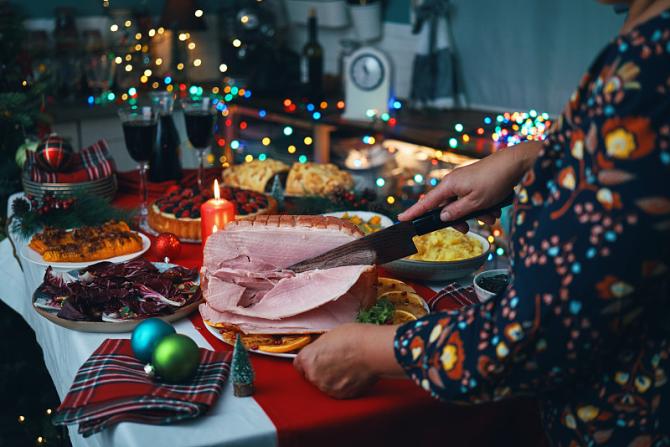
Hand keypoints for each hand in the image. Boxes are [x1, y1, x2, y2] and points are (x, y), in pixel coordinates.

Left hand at [294, 323, 400, 398]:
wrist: (372, 351)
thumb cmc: (354, 339)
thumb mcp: (329, 336)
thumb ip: (319, 348)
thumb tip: (321, 352)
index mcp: (307, 359)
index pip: (298, 364)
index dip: (308, 361)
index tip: (315, 359)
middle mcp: (313, 376)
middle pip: (311, 375)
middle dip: (320, 370)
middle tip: (335, 360)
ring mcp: (327, 388)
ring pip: (325, 384)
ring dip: (332, 378)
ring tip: (346, 366)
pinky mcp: (341, 395)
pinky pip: (339, 390)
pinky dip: (344, 384)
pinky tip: (352, 373)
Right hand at [398, 142, 541, 231]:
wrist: (516, 163)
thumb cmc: (494, 181)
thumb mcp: (475, 202)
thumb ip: (456, 212)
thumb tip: (442, 217)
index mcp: (449, 185)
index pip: (427, 203)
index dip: (414, 212)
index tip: (401, 219)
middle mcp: (454, 182)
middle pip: (447, 207)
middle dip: (459, 219)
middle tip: (468, 228)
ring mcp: (465, 181)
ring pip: (463, 205)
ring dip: (476, 214)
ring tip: (491, 217)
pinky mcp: (476, 182)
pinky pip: (473, 199)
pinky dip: (483, 206)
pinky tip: (495, 209)